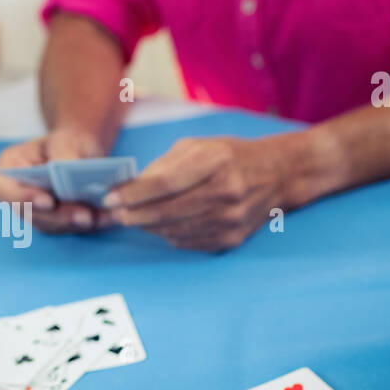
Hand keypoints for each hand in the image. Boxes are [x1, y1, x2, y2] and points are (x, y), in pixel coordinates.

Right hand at [0, 127, 108, 233]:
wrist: (81, 152)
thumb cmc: (67, 141)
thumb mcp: (64, 138)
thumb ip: (63, 152)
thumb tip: (68, 168)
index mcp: (8, 171)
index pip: (6, 191)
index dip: (25, 198)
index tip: (49, 201)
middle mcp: (17, 196)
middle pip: (32, 214)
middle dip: (60, 216)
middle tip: (85, 216)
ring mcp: (35, 213)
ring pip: (52, 225)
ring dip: (77, 223)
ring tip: (101, 217)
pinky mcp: (55, 223)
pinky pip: (69, 227)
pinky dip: (89, 224)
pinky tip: (108, 218)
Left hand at [102, 134, 298, 250]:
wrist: (279, 175)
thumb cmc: (231, 156)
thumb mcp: (199, 146)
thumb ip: (163, 166)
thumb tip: (129, 188)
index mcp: (216, 161)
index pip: (165, 182)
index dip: (133, 194)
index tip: (111, 199)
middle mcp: (226, 192)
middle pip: (166, 211)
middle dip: (133, 215)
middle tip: (115, 215)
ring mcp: (230, 219)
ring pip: (173, 230)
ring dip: (148, 226)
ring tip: (134, 218)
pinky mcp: (231, 239)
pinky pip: (187, 242)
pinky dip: (168, 235)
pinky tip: (159, 225)